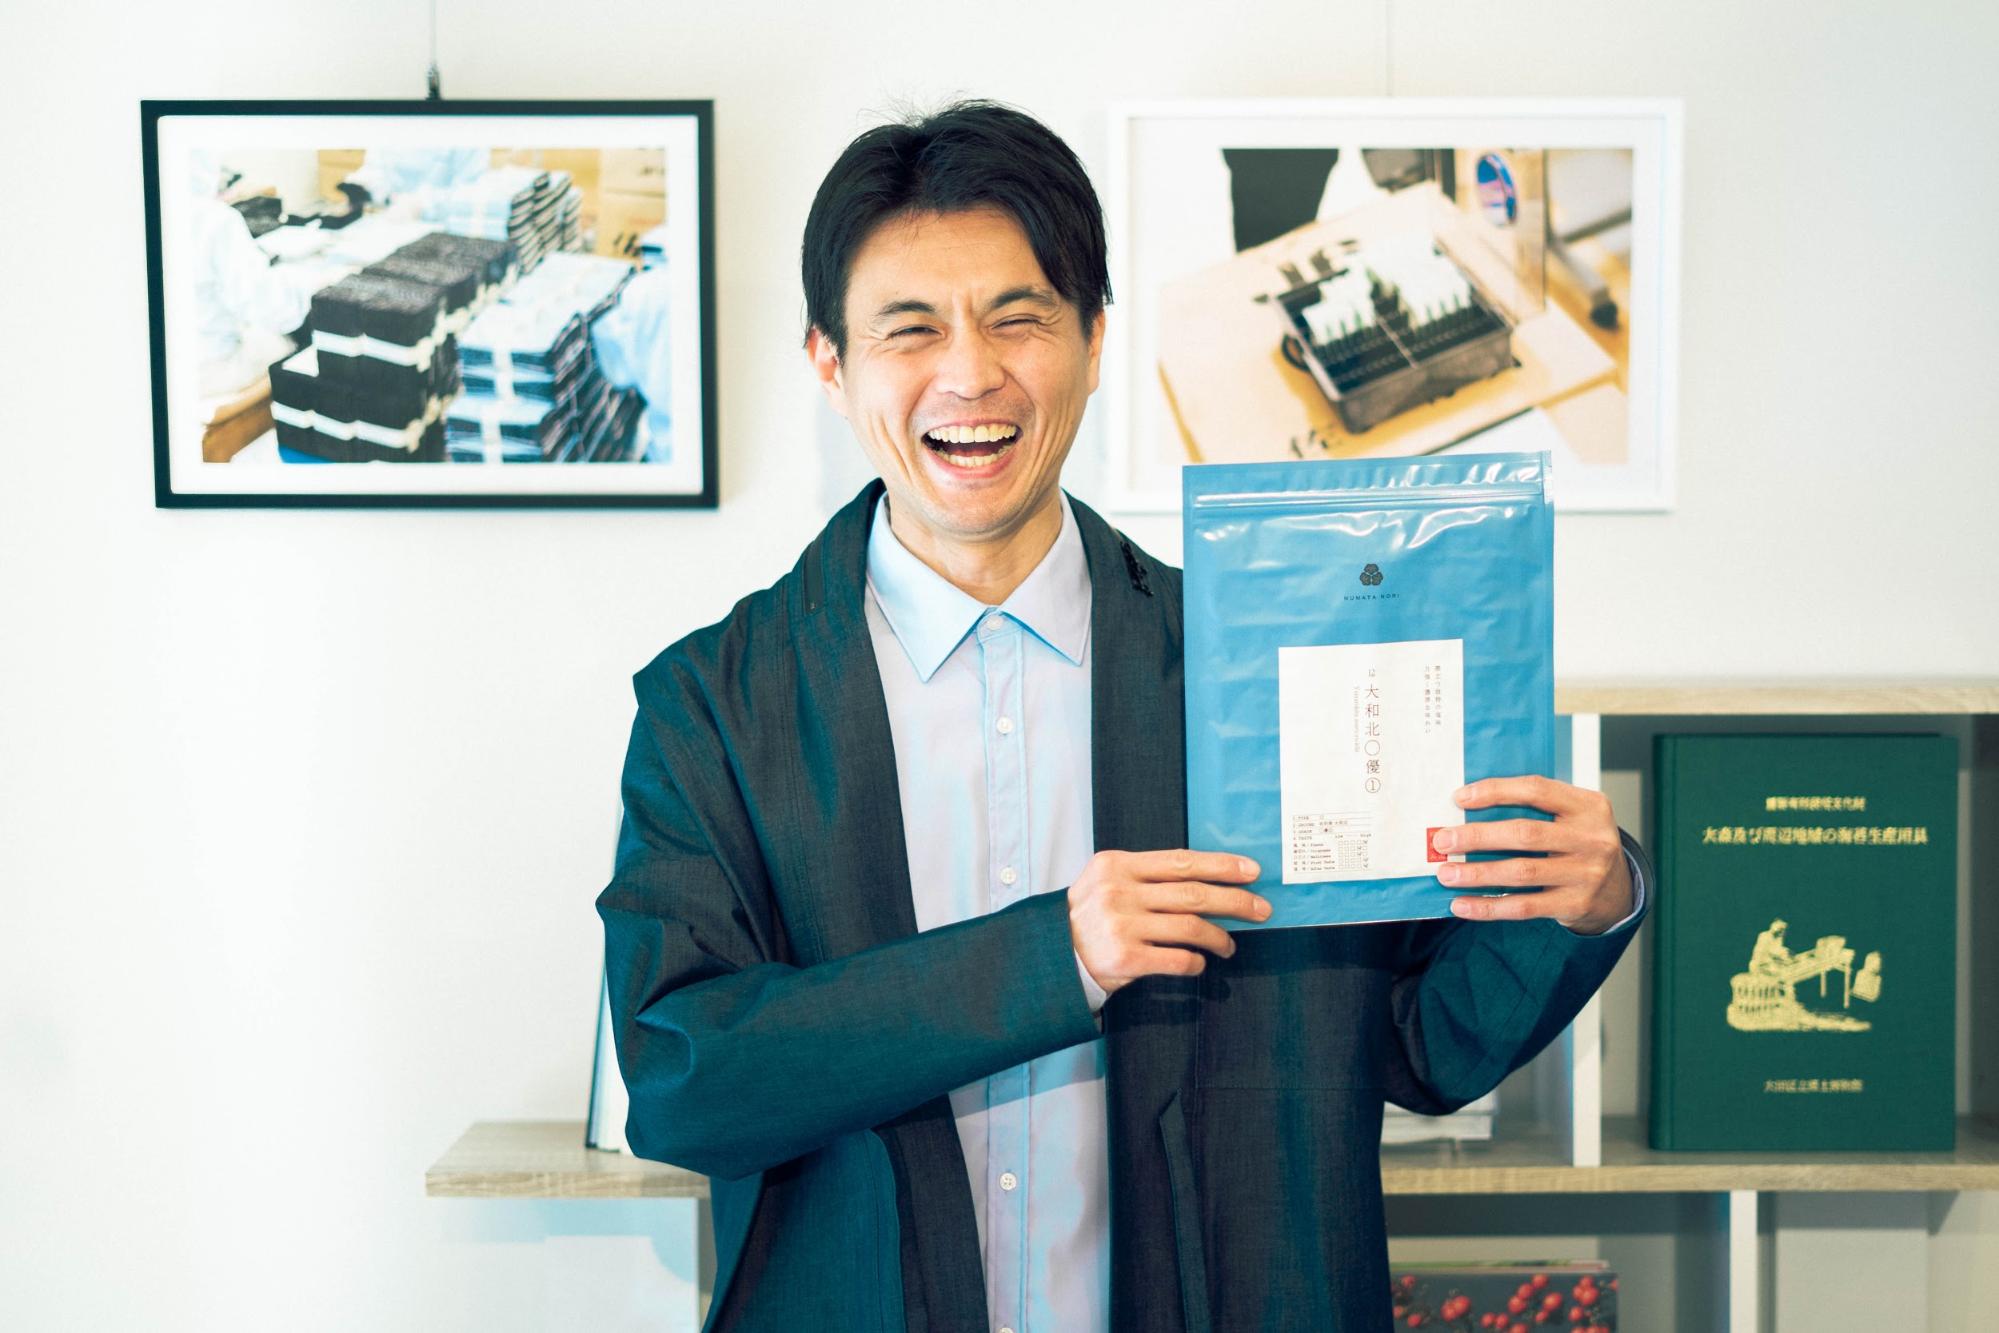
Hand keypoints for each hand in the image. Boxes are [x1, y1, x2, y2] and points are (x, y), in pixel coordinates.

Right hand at [1067, 850, 1270, 995]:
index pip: (1181, 861)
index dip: (1221, 866)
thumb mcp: (1109, 881)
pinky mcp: (1125, 958)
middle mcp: (1118, 892)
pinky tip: (1201, 962)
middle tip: (1261, 909)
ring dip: (1219, 936)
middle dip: (1235, 901)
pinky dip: (1196, 961)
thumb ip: (1148, 875)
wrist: (1054, 954)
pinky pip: (1177, 959)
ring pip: (1189, 927)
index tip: (1251, 871)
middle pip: (1192, 893)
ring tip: (1230, 944)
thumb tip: (1209, 878)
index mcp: (1117, 865)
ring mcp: (1121, 926)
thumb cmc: (1091, 915)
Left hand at [1433, 776, 1631, 934]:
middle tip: (1443, 840)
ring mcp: (1587, 874)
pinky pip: (1524, 907)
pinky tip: (1462, 904)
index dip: (1495, 791)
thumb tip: (1468, 807)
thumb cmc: (1579, 844)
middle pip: (1526, 834)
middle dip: (1478, 837)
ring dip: (1477, 874)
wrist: (1617, 890)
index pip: (1537, 790)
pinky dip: (1489, 907)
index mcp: (1589, 806)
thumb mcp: (1572, 816)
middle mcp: (1592, 839)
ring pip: (1522, 872)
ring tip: (1446, 873)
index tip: (1459, 798)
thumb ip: (1534, 808)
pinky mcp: (1576, 904)